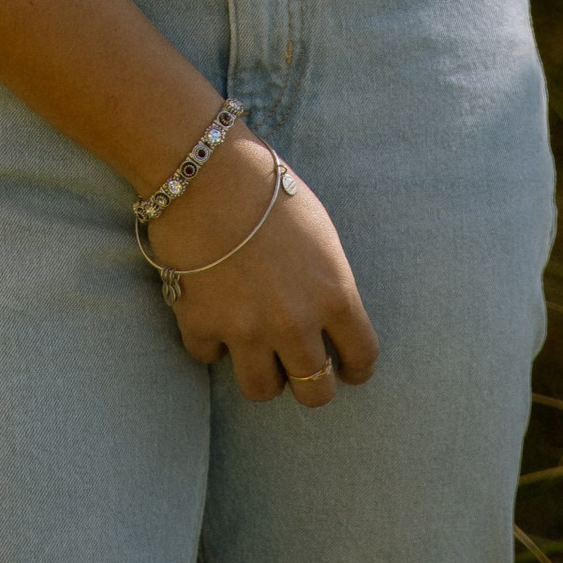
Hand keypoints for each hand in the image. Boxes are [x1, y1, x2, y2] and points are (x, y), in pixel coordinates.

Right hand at [154, 128, 379, 408]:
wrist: (206, 170)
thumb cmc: (270, 189)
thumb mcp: (321, 234)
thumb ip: (328, 282)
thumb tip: (329, 319)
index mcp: (334, 294)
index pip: (361, 358)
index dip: (356, 367)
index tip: (349, 368)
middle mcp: (294, 322)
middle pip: (315, 392)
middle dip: (312, 383)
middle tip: (301, 366)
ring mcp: (245, 330)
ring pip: (263, 391)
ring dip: (263, 372)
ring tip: (258, 350)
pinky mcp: (200, 325)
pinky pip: (208, 357)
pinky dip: (211, 341)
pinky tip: (213, 313)